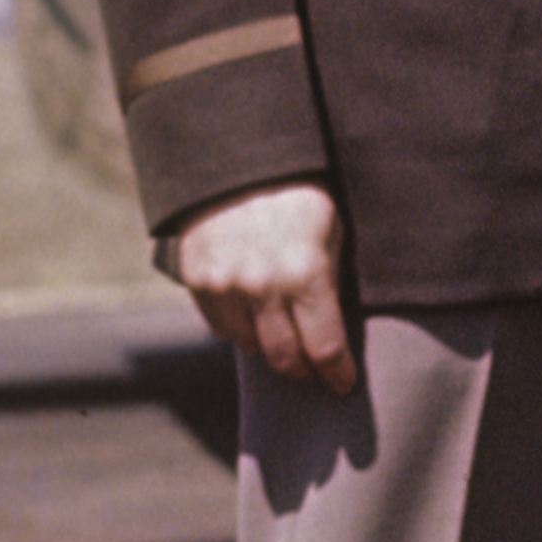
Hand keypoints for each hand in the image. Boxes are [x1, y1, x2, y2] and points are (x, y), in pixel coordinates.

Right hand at [172, 179, 356, 393]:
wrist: (240, 157)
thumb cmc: (301, 193)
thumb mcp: (332, 230)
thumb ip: (332, 280)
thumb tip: (338, 328)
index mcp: (306, 273)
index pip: (324, 347)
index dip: (337, 373)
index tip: (343, 385)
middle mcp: (262, 285)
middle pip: (285, 357)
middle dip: (304, 370)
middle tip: (315, 372)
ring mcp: (225, 285)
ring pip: (250, 346)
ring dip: (270, 350)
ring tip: (286, 344)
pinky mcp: (198, 280)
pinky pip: (220, 326)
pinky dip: (239, 331)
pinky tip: (255, 322)